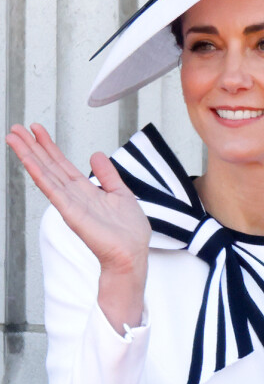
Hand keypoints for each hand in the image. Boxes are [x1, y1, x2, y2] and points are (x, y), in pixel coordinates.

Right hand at [6, 123, 150, 329]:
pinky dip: (39, 175)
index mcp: (85, 190)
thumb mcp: (121, 193)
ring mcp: (70, 204)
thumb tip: (96, 154)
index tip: (36, 129)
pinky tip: (28, 161)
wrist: (131, 255)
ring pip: (45, 174)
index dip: (48, 146)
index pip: (61, 164)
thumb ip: (108, 174)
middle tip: (14, 128)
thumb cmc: (129, 232)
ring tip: (13, 138)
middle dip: (32, 146)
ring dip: (28, 155)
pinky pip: (52, 190)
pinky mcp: (71, 213)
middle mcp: (74, 195)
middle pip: (48, 165)